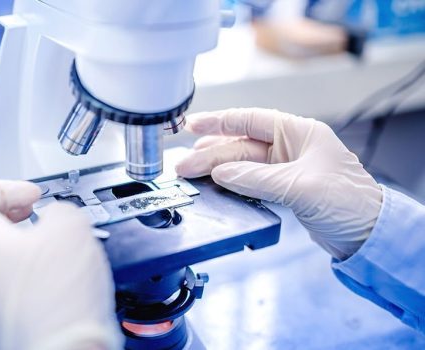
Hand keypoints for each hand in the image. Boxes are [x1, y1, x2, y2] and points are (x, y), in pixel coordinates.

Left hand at [0, 180, 122, 349]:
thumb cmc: (59, 300)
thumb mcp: (71, 227)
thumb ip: (59, 209)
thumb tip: (54, 216)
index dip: (6, 187)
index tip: (30, 194)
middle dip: (2, 214)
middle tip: (28, 213)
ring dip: (9, 245)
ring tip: (42, 245)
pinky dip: (15, 275)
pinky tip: (45, 280)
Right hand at [176, 108, 381, 259]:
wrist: (367, 234)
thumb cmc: (349, 202)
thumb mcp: (300, 186)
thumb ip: (257, 178)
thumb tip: (221, 173)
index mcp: (299, 132)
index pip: (251, 120)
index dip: (219, 122)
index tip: (192, 125)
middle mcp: (290, 146)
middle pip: (240, 145)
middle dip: (210, 154)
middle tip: (184, 165)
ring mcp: (284, 168)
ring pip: (241, 163)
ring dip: (215, 168)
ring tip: (189, 173)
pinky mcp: (282, 188)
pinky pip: (248, 181)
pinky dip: (229, 183)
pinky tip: (212, 185)